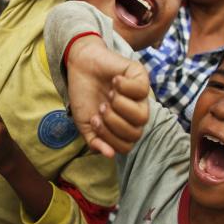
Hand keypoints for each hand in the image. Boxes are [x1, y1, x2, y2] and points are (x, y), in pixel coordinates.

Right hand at [66, 36, 149, 157]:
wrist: (80, 67)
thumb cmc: (84, 96)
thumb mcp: (85, 124)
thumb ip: (95, 141)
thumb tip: (110, 155)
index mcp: (123, 128)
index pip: (125, 147)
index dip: (109, 138)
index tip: (94, 121)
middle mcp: (135, 115)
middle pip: (135, 134)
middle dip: (113, 122)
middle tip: (101, 107)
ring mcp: (140, 97)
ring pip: (142, 116)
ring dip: (120, 106)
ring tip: (108, 95)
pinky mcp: (141, 78)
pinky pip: (142, 90)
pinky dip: (124, 87)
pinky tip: (114, 81)